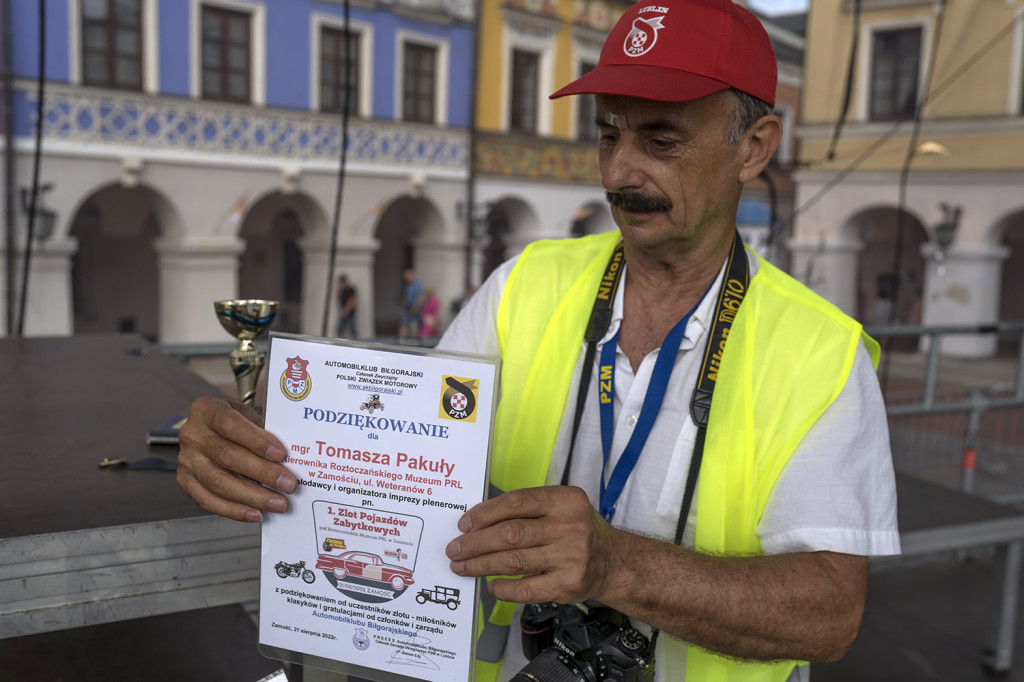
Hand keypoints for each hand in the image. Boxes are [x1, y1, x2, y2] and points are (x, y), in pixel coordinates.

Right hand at [176, 395, 296, 521]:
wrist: (213, 429)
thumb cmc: (236, 422)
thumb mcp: (249, 415)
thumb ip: (266, 430)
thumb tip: (293, 455)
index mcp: (207, 410)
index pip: (231, 424)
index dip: (257, 441)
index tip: (281, 454)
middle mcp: (192, 434)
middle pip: (228, 456)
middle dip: (262, 472)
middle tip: (288, 484)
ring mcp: (186, 459)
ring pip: (218, 482)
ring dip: (252, 496)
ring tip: (278, 503)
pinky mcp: (185, 482)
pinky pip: (208, 501)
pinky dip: (234, 510)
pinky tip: (256, 513)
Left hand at [445, 486, 622, 604]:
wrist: (614, 562)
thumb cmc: (579, 532)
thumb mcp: (562, 507)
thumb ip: (529, 509)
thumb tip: (479, 521)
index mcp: (566, 500)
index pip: (517, 502)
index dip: (485, 512)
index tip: (464, 523)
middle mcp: (570, 527)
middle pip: (510, 533)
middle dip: (475, 542)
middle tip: (455, 549)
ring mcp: (569, 557)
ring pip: (513, 561)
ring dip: (481, 565)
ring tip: (463, 566)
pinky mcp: (567, 585)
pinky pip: (525, 588)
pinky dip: (503, 588)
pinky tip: (491, 584)